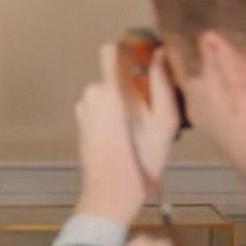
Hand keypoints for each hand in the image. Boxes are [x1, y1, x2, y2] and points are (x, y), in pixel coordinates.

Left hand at [75, 45, 179, 225]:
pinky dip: (111, 115)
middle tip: (150, 109)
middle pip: (113, 76)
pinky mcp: (81, 124)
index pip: (110, 51)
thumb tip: (161, 53)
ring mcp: (83, 110)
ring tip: (139, 127)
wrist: (111, 194)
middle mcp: (91, 96)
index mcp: (110, 91)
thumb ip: (162, 84)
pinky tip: (125, 136)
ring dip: (121, 102)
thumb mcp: (164, 122)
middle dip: (130, 86)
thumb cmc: (142, 160)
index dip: (127, 52)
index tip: (145, 62)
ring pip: (107, 93)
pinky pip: (99, 108)